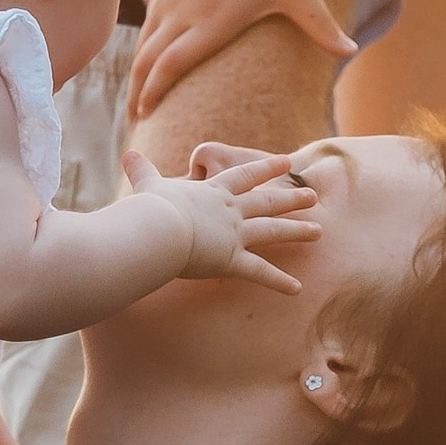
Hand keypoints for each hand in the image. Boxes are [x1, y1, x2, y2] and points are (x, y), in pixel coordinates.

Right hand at [120, 142, 317, 290]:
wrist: (158, 229)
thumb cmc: (152, 209)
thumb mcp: (149, 185)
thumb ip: (142, 172)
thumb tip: (126, 156)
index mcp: (213, 192)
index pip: (245, 176)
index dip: (265, 168)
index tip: (286, 161)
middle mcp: (230, 211)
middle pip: (267, 202)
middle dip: (291, 199)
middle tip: (312, 196)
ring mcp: (234, 235)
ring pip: (272, 231)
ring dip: (297, 231)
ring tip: (319, 231)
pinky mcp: (231, 260)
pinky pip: (260, 273)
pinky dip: (279, 282)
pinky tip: (297, 289)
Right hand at [132, 0, 356, 123]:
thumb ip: (321, 24)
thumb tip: (351, 52)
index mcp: (212, 22)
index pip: (173, 65)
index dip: (156, 93)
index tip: (149, 117)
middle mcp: (184, 15)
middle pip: (149, 64)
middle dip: (139, 97)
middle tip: (136, 127)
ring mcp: (169, 2)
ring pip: (142, 48)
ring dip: (135, 79)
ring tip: (134, 106)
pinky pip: (144, 30)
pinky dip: (140, 54)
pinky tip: (141, 69)